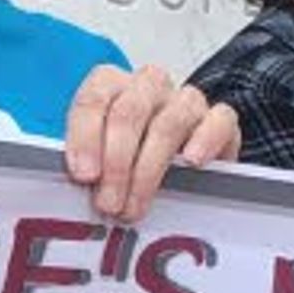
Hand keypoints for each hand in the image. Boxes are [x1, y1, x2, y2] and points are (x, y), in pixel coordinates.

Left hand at [61, 66, 239, 222]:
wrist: (175, 171)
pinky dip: (205, 139)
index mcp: (111, 86)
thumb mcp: (96, 163)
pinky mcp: (219, 121)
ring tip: (135, 206)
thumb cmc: (128, 165)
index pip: (94, 98)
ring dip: (149, 168)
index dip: (85, 137)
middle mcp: (148, 87)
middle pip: (130, 110)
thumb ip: (83, 166)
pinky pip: (220, 118)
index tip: (83, 175)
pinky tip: (191, 162)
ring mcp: (185, 101)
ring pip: (170, 120)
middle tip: (108, 203)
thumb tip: (73, 184)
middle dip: (116, 162)